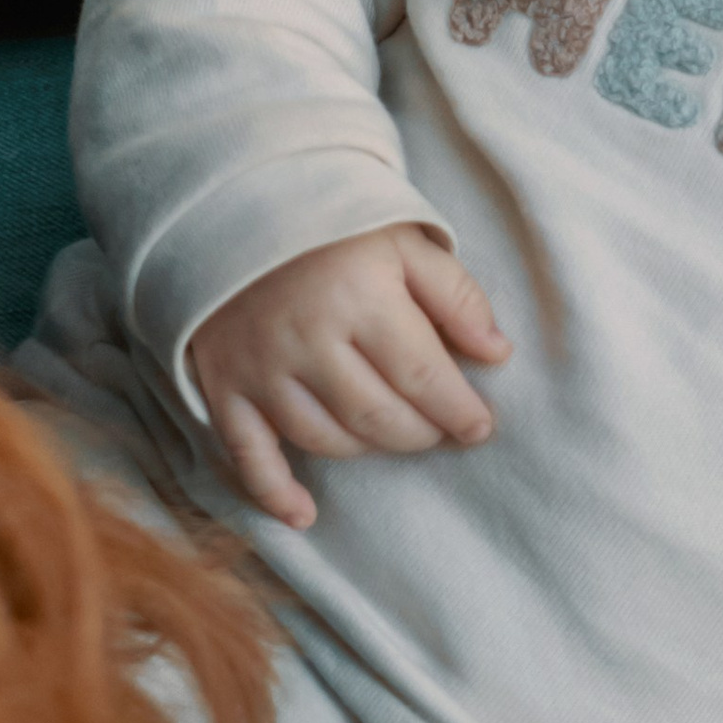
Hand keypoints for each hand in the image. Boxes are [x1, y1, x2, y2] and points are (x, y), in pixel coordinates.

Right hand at [188, 225, 509, 529]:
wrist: (233, 207)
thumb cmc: (333, 227)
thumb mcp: (405, 239)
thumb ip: (456, 295)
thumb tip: (498, 354)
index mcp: (360, 298)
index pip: (423, 377)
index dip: (459, 411)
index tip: (480, 427)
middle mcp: (308, 339)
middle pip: (377, 416)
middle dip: (420, 433)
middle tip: (440, 429)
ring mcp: (261, 367)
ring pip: (324, 438)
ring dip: (366, 449)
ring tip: (392, 435)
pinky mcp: (224, 384)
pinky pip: (247, 452)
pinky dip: (273, 491)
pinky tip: (304, 515)